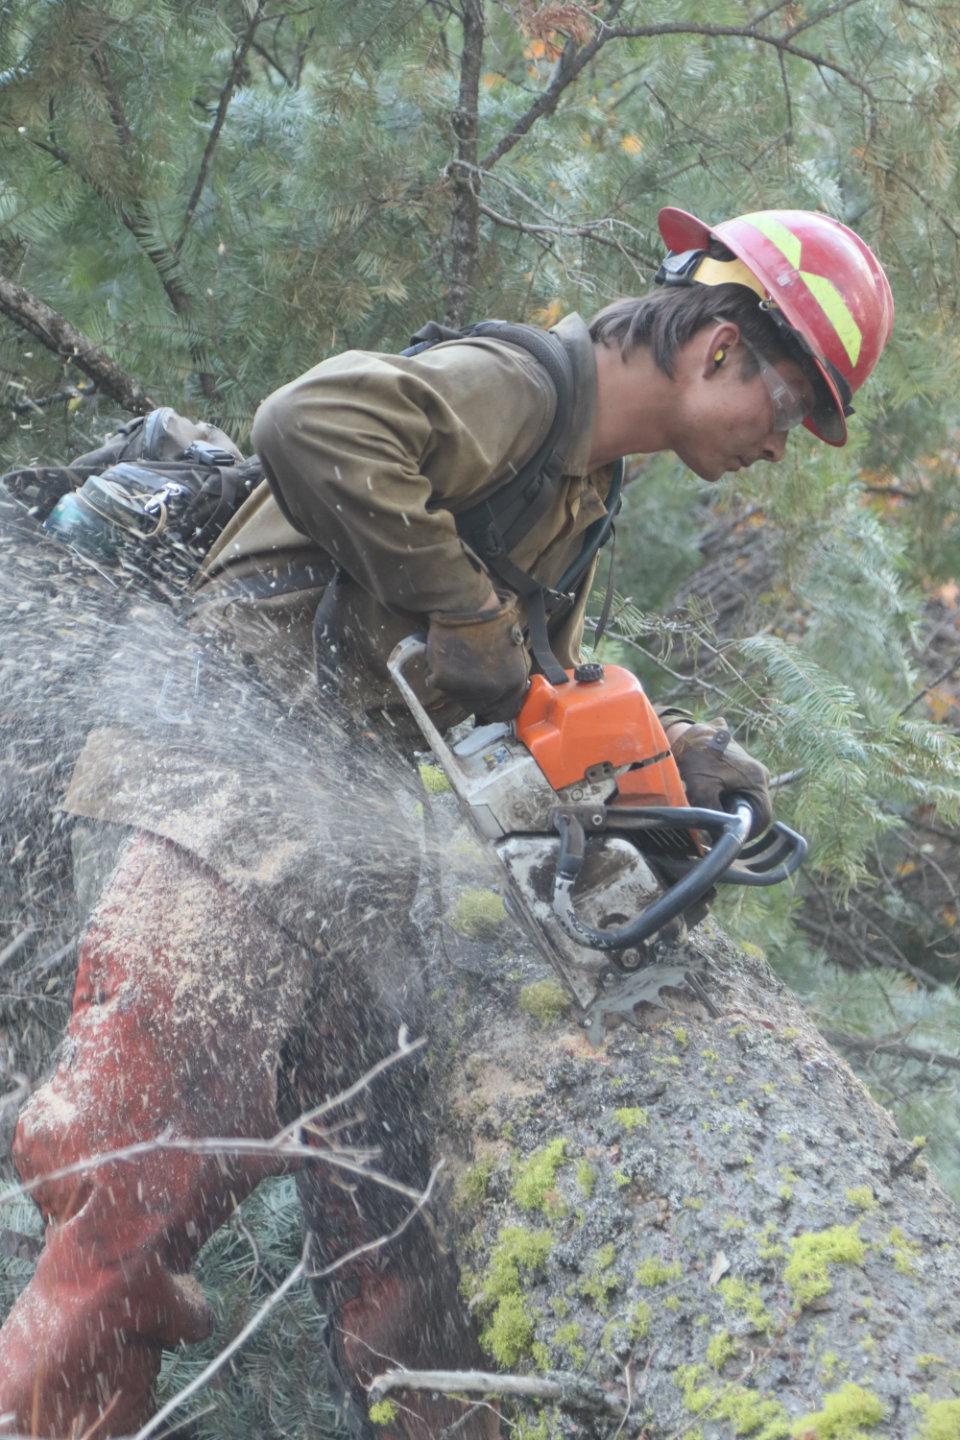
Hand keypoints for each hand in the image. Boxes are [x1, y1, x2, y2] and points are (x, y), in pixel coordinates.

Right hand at [426, 594, 529, 721]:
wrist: (468, 606)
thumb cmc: (492, 621)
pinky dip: (440, 675)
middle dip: (476, 696)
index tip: (490, 703)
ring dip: (459, 687)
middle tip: (470, 678)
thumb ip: (513, 675)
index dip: (497, 707)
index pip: (506, 710)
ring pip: (460, 699)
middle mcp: (494, 690)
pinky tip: (446, 657)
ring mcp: (469, 688)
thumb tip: (511, 693)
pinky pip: (441, 686)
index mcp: (514, 683)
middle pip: (482, 707)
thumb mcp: (516, 650)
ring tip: (460, 662)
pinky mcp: (446, 682)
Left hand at [670, 717, 771, 834]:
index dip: (747, 831)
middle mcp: (758, 772)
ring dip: (728, 805)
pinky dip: (724, 792)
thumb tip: (713, 838)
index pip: (763, 816)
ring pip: (743, 796)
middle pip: (753, 807)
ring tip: (709, 806)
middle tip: (716, 825)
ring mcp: (749, 766)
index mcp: (756, 778)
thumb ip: (711, 814)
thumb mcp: (701, 789)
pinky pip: (735, 784)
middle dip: (735, 817)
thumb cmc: (695, 756)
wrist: (685, 730)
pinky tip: (708, 792)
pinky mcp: (737, 763)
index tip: (729, 836)